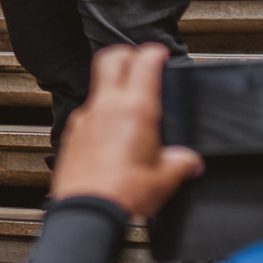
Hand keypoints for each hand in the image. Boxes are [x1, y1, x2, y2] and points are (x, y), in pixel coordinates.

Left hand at [51, 44, 202, 218]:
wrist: (87, 210)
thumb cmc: (123, 193)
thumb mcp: (166, 178)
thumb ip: (182, 163)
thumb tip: (190, 160)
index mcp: (135, 109)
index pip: (144, 62)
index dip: (154, 52)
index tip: (159, 52)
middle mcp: (106, 107)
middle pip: (110, 59)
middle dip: (126, 53)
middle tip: (138, 59)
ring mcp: (85, 119)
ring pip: (97, 88)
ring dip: (113, 87)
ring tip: (128, 100)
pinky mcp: (72, 134)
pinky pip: (87, 114)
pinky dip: (100, 114)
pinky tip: (111, 132)